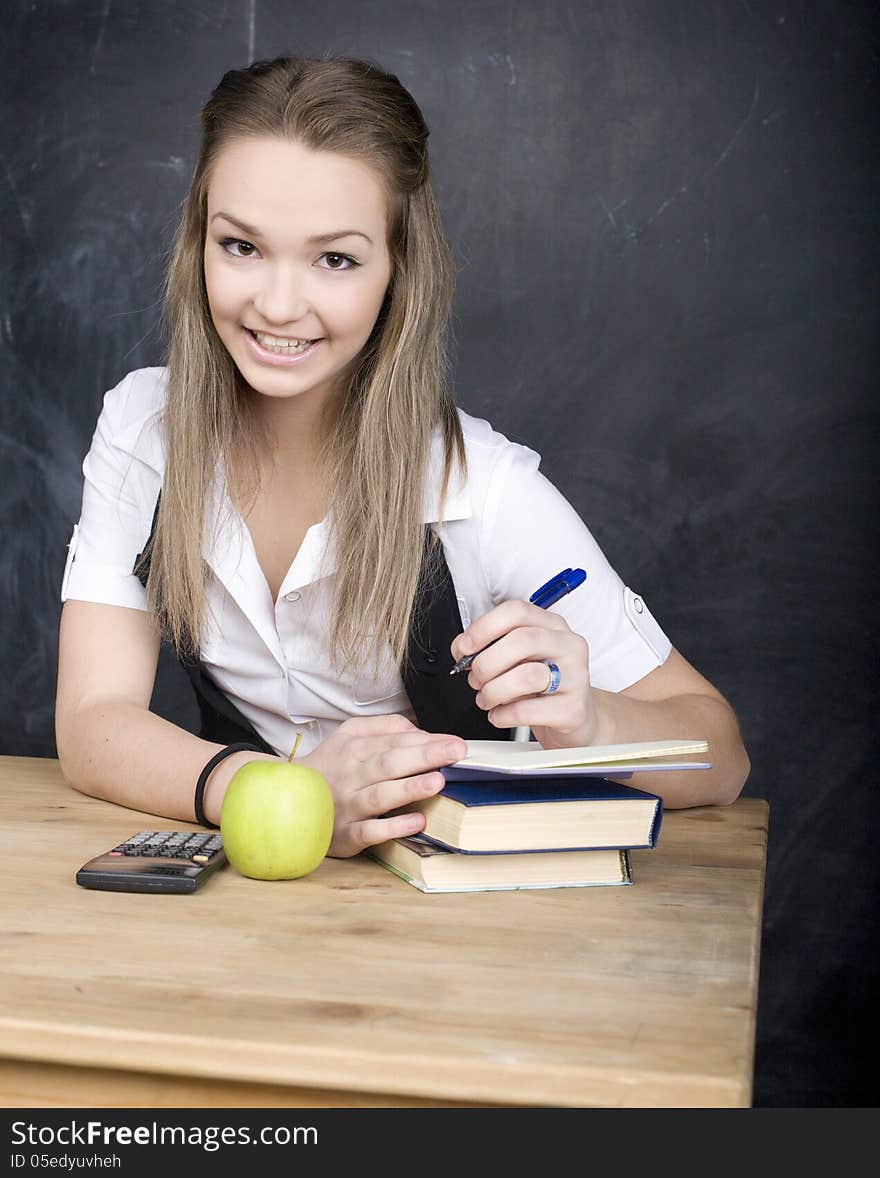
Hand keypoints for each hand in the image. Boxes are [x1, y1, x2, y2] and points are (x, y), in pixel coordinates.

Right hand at [300, 714, 466, 857]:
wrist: (286, 799)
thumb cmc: (330, 766)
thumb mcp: (348, 735)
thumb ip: (384, 728)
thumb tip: (420, 732)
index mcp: (354, 749)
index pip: (394, 742)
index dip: (426, 742)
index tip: (456, 743)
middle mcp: (351, 776)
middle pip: (389, 763)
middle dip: (424, 756)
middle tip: (456, 752)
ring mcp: (347, 806)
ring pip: (379, 796)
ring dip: (409, 789)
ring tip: (437, 781)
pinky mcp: (346, 835)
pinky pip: (370, 831)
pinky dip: (393, 827)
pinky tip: (416, 821)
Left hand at [451, 600, 596, 745]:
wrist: (572, 719)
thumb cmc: (542, 686)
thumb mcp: (519, 659)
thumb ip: (493, 647)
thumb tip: (463, 649)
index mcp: (552, 626)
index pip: (517, 612)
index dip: (484, 627)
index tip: (464, 647)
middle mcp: (567, 646)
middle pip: (522, 640)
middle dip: (486, 662)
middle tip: (475, 678)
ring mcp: (575, 677)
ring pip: (526, 675)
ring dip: (493, 690)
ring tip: (486, 698)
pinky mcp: (572, 709)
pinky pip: (527, 710)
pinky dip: (503, 714)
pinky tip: (500, 714)